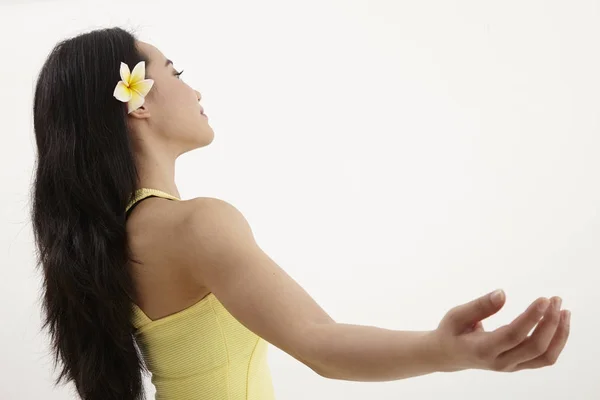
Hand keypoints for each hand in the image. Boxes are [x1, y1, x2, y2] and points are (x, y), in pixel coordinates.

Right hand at [432, 289, 570, 372]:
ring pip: (545, 356)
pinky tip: (559, 323)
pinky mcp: (518, 365)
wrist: (448, 355)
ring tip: (564, 311)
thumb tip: (502, 293)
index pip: (514, 335)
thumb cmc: (451, 332)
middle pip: (534, 347)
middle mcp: (500, 362)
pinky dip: (556, 341)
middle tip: (555, 299)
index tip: (543, 299)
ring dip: (558, 334)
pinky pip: (544, 358)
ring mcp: (511, 366)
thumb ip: (479, 306)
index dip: (531, 318)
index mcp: (483, 349)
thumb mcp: (456, 315)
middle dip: (549, 322)